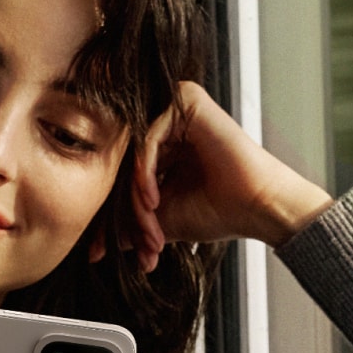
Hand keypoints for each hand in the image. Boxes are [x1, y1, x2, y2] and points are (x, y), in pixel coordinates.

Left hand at [108, 81, 336, 272]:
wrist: (259, 208)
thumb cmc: (219, 211)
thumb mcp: (160, 221)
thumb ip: (128, 224)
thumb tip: (94, 248)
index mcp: (165, 146)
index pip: (123, 173)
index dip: (113, 213)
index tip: (99, 252)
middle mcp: (169, 123)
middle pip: (125, 163)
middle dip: (127, 209)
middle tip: (135, 243)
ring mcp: (178, 109)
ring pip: (134, 153)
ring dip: (137, 196)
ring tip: (151, 224)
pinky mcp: (188, 101)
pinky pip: (148, 138)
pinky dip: (145, 173)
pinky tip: (154, 199)